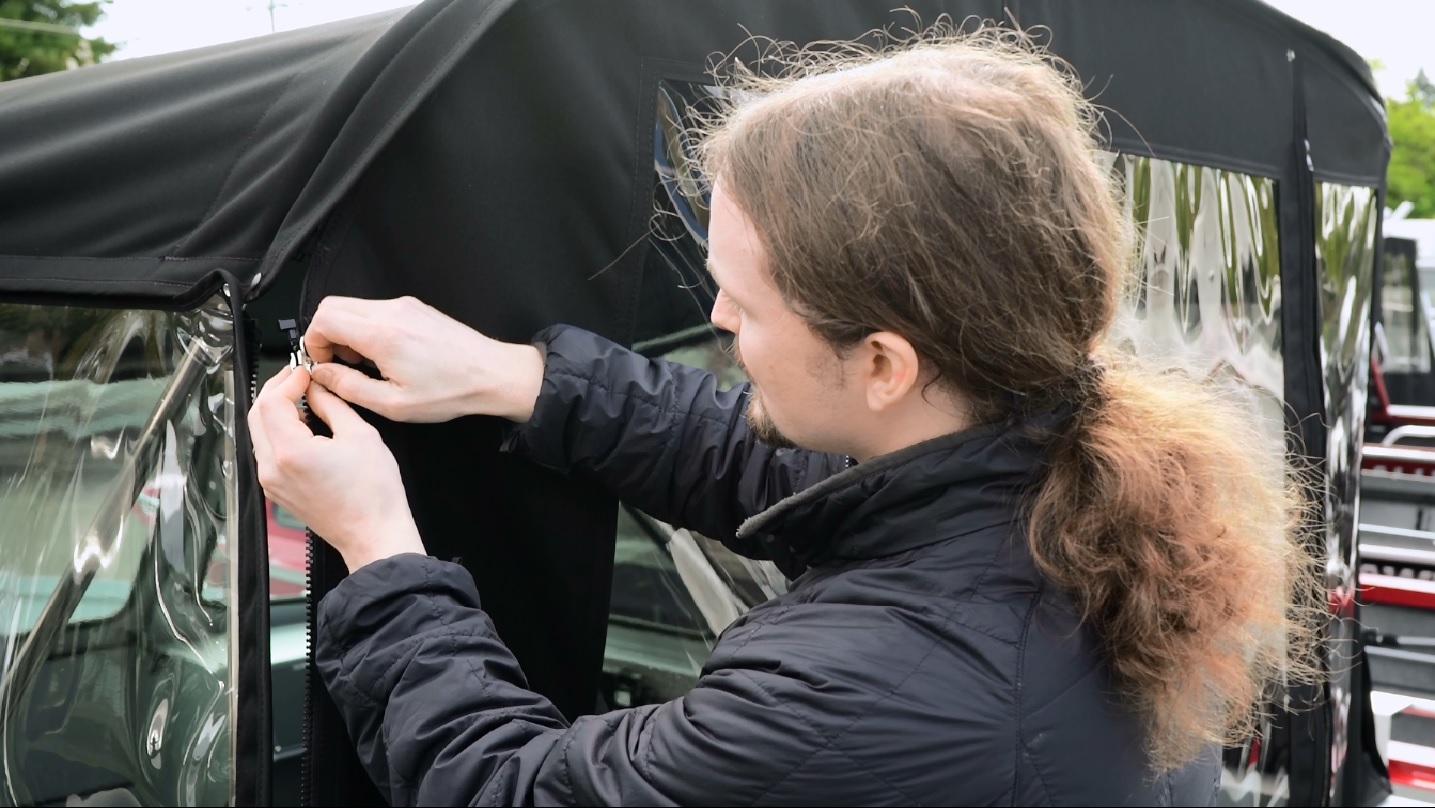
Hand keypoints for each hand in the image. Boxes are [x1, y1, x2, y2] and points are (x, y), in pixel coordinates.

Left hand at [248, 365, 424, 571]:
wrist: (374, 534)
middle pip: (257, 415)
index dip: (287, 380)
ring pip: (259, 433)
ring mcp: (272, 482)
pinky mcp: (278, 490)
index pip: (272, 402)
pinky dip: (279, 432)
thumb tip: (317, 389)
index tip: (304, 373)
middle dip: (276, 391)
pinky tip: (302, 425)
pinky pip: (268, 452)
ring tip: (302, 399)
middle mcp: (273, 468)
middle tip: (298, 378)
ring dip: (276, 411)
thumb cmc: (373, 495)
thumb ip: (333, 404)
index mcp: (291, 452)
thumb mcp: (360, 435)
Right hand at [305, 296, 544, 423]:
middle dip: (325, 334)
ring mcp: (405, 306)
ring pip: (354, 306)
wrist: (493, 374)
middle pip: (333, 305)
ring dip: (347, 332)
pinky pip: (376, 310)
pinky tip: (383, 355)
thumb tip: (322, 375)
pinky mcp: (416, 308)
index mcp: (382, 334)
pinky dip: (367, 328)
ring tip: (363, 363)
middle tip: (339, 363)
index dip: (314, 342)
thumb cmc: (452, 391)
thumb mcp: (394, 404)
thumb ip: (350, 387)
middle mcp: (392, 311)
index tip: (324, 365)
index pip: (323, 318)